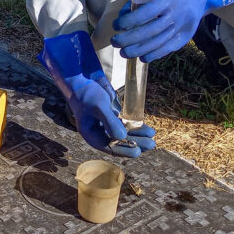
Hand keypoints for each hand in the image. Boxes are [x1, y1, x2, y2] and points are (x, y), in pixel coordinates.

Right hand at [37, 31, 156, 157]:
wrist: (81, 81)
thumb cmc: (86, 94)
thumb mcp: (99, 107)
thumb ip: (110, 122)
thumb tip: (122, 137)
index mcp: (92, 136)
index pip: (110, 148)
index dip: (124, 150)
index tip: (138, 152)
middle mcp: (99, 134)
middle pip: (119, 143)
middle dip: (136, 143)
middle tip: (151, 144)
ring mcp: (105, 126)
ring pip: (124, 135)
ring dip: (138, 136)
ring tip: (152, 136)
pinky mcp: (110, 119)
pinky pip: (125, 126)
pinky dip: (135, 127)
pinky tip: (146, 128)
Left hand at [111, 0, 233, 62]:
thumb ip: (140, 1)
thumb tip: (122, 15)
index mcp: (168, 0)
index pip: (146, 13)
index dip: (129, 21)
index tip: (116, 25)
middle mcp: (176, 15)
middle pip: (150, 31)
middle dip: (129, 39)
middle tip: (115, 42)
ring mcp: (181, 28)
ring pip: (157, 43)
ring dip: (138, 50)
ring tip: (123, 53)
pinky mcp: (185, 38)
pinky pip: (167, 49)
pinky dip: (153, 55)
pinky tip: (141, 57)